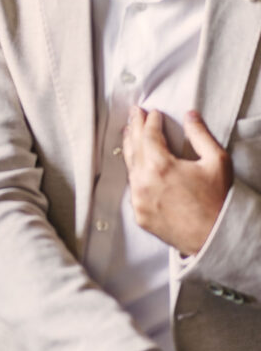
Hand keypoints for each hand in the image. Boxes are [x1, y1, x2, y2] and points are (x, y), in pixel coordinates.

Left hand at [123, 108, 231, 254]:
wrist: (216, 238)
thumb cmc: (219, 201)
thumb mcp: (216, 162)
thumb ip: (200, 135)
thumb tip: (190, 115)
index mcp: (160, 166)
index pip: (149, 135)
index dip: (151, 121)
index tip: (153, 112)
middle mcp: (143, 182)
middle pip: (134, 148)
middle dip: (135, 128)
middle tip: (135, 114)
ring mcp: (138, 200)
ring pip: (130, 168)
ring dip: (131, 149)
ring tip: (130, 134)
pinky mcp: (139, 215)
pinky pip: (134, 189)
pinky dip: (135, 174)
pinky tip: (136, 166)